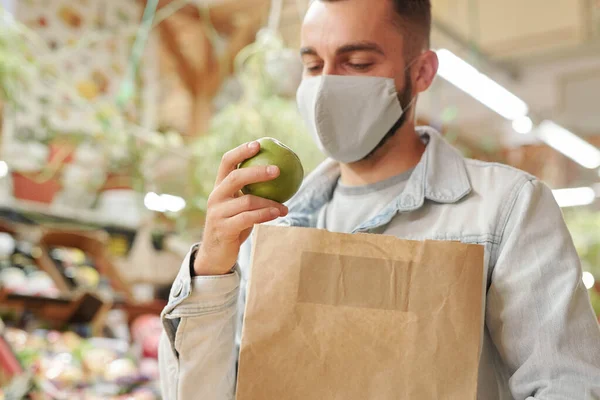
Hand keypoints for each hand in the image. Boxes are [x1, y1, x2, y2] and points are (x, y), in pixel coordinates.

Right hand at [194, 141, 288, 275]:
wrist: (216, 255)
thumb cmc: (234, 227)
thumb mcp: (240, 207)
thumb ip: (252, 193)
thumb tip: (281, 177)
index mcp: (219, 188)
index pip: (226, 162)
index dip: (241, 151)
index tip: (258, 144)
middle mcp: (216, 197)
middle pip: (235, 177)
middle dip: (257, 171)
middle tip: (277, 170)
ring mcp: (218, 213)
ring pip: (247, 200)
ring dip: (270, 202)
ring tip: (285, 206)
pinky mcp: (224, 228)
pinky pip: (248, 218)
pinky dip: (265, 214)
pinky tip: (278, 213)